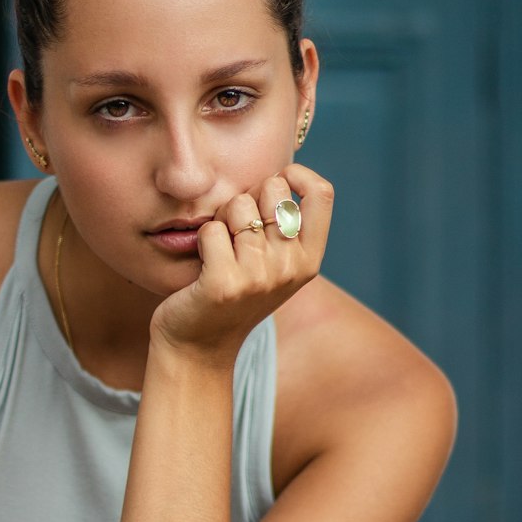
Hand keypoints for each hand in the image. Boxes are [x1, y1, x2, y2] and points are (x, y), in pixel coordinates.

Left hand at [149, 163, 333, 359]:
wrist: (198, 347)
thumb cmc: (232, 296)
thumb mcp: (273, 265)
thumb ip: (284, 226)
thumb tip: (278, 174)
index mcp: (309, 261)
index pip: (322, 193)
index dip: (295, 175)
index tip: (273, 186)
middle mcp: (291, 268)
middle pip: (271, 188)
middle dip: (247, 197)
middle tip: (235, 232)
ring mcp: (259, 277)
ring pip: (236, 205)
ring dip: (219, 221)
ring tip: (219, 252)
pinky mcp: (224, 284)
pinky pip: (210, 229)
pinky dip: (202, 240)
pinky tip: (204, 266)